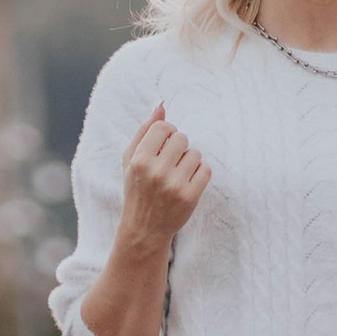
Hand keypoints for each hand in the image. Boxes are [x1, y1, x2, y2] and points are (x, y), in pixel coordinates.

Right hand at [78, 107, 212, 335]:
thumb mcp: (130, 161)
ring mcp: (173, 185)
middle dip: (179, 148)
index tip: (164, 147)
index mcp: (138, 159)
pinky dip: (200, 174)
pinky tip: (188, 183)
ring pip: (196, 153)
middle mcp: (155, 171)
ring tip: (179, 174)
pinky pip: (206, 169)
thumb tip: (162, 106)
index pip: (164, 128)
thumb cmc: (137, 190)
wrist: (144, 230)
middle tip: (171, 164)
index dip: (167, 135)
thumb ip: (144, 131)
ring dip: (190, 161)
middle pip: (182, 138)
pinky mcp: (190, 197)